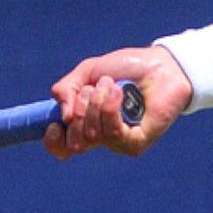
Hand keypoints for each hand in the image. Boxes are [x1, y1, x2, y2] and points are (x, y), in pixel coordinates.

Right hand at [45, 45, 192, 158]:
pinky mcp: (137, 142)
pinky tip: (119, 92)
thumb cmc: (126, 69)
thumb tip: (65, 116)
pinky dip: (111, 108)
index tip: (55, 124)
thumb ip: (66, 89)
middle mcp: (102, 137)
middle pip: (75, 142)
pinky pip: (114, 133)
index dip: (53, 141)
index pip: (63, 148)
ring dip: (97, 103)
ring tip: (112, 84)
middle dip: (80, 110)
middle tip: (93, 89)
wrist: (159, 64)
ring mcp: (120, 142)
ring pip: (93, 135)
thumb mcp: (87, 72)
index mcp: (86, 123)